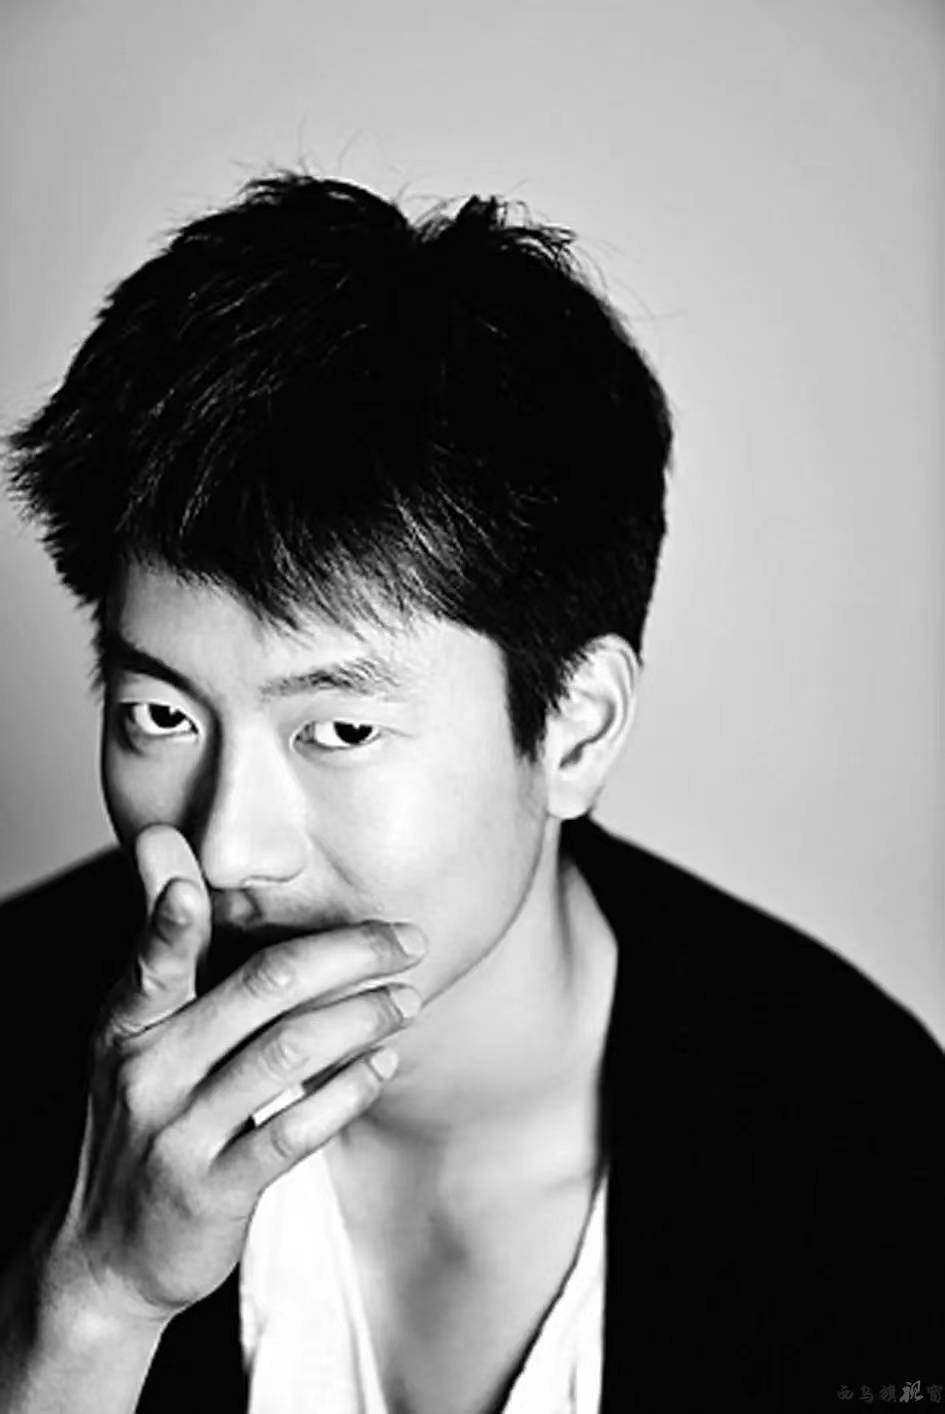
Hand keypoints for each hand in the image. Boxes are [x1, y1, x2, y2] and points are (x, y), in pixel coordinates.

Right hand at [40, 824, 423, 1331]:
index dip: (171, 920)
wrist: (104, 1254)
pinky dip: (349, 1090)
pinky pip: (294, 1129)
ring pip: (289, 1052)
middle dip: (348, 953)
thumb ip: (164, 942)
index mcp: (129, 1023)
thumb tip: (161, 844)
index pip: (156, 959)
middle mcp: (149, 1071)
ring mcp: (180, 1134)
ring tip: (408, 1000)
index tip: (191, 882)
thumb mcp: (133, 1032)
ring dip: (364, 1016)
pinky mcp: (214, 1190)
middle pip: (262, 988)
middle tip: (408, 940)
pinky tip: (382, 1065)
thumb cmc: (139, 1119)